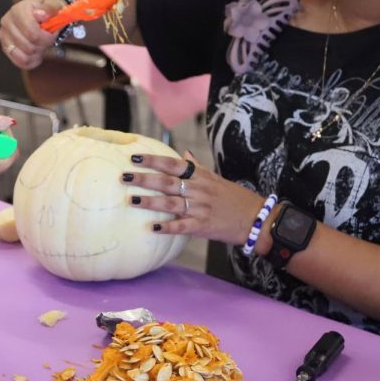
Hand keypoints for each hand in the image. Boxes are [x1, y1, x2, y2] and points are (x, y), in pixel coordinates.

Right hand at [0, 0, 64, 69]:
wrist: (40, 15)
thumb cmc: (48, 11)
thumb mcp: (55, 5)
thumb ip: (51, 8)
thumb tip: (42, 15)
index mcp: (18, 10)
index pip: (32, 33)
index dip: (47, 38)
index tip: (54, 33)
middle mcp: (7, 22)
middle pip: (29, 46)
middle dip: (43, 45)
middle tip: (49, 39)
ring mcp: (4, 36)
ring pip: (25, 56)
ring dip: (38, 53)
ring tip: (42, 44)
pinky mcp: (5, 48)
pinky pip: (21, 62)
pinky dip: (32, 61)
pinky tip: (37, 53)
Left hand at [121, 150, 266, 245]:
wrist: (256, 218)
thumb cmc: (233, 197)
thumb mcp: (216, 178)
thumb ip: (197, 167)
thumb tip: (183, 153)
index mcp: (200, 176)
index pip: (173, 164)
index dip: (153, 160)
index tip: (134, 157)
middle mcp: (199, 190)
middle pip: (167, 182)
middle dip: (144, 179)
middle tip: (123, 177)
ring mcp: (201, 208)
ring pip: (171, 203)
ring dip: (150, 202)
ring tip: (130, 200)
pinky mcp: (203, 226)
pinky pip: (182, 227)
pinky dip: (167, 227)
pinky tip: (152, 227)